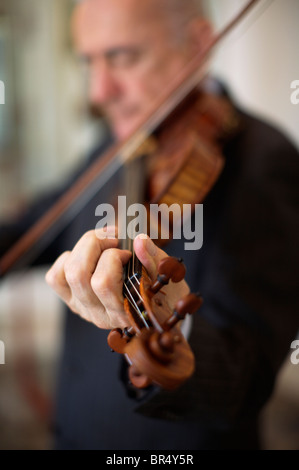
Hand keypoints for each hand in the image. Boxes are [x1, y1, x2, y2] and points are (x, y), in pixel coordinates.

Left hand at [45, 228, 189, 329]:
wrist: (157, 308)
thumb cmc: (163, 289)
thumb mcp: (166, 274)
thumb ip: (154, 258)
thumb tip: (140, 240)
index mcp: (124, 312)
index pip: (103, 283)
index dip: (113, 257)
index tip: (130, 251)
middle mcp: (100, 314)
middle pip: (79, 274)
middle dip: (95, 244)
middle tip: (114, 238)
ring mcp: (83, 308)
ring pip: (67, 273)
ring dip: (84, 247)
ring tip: (104, 242)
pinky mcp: (72, 300)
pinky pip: (55, 277)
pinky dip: (68, 259)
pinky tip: (89, 255)